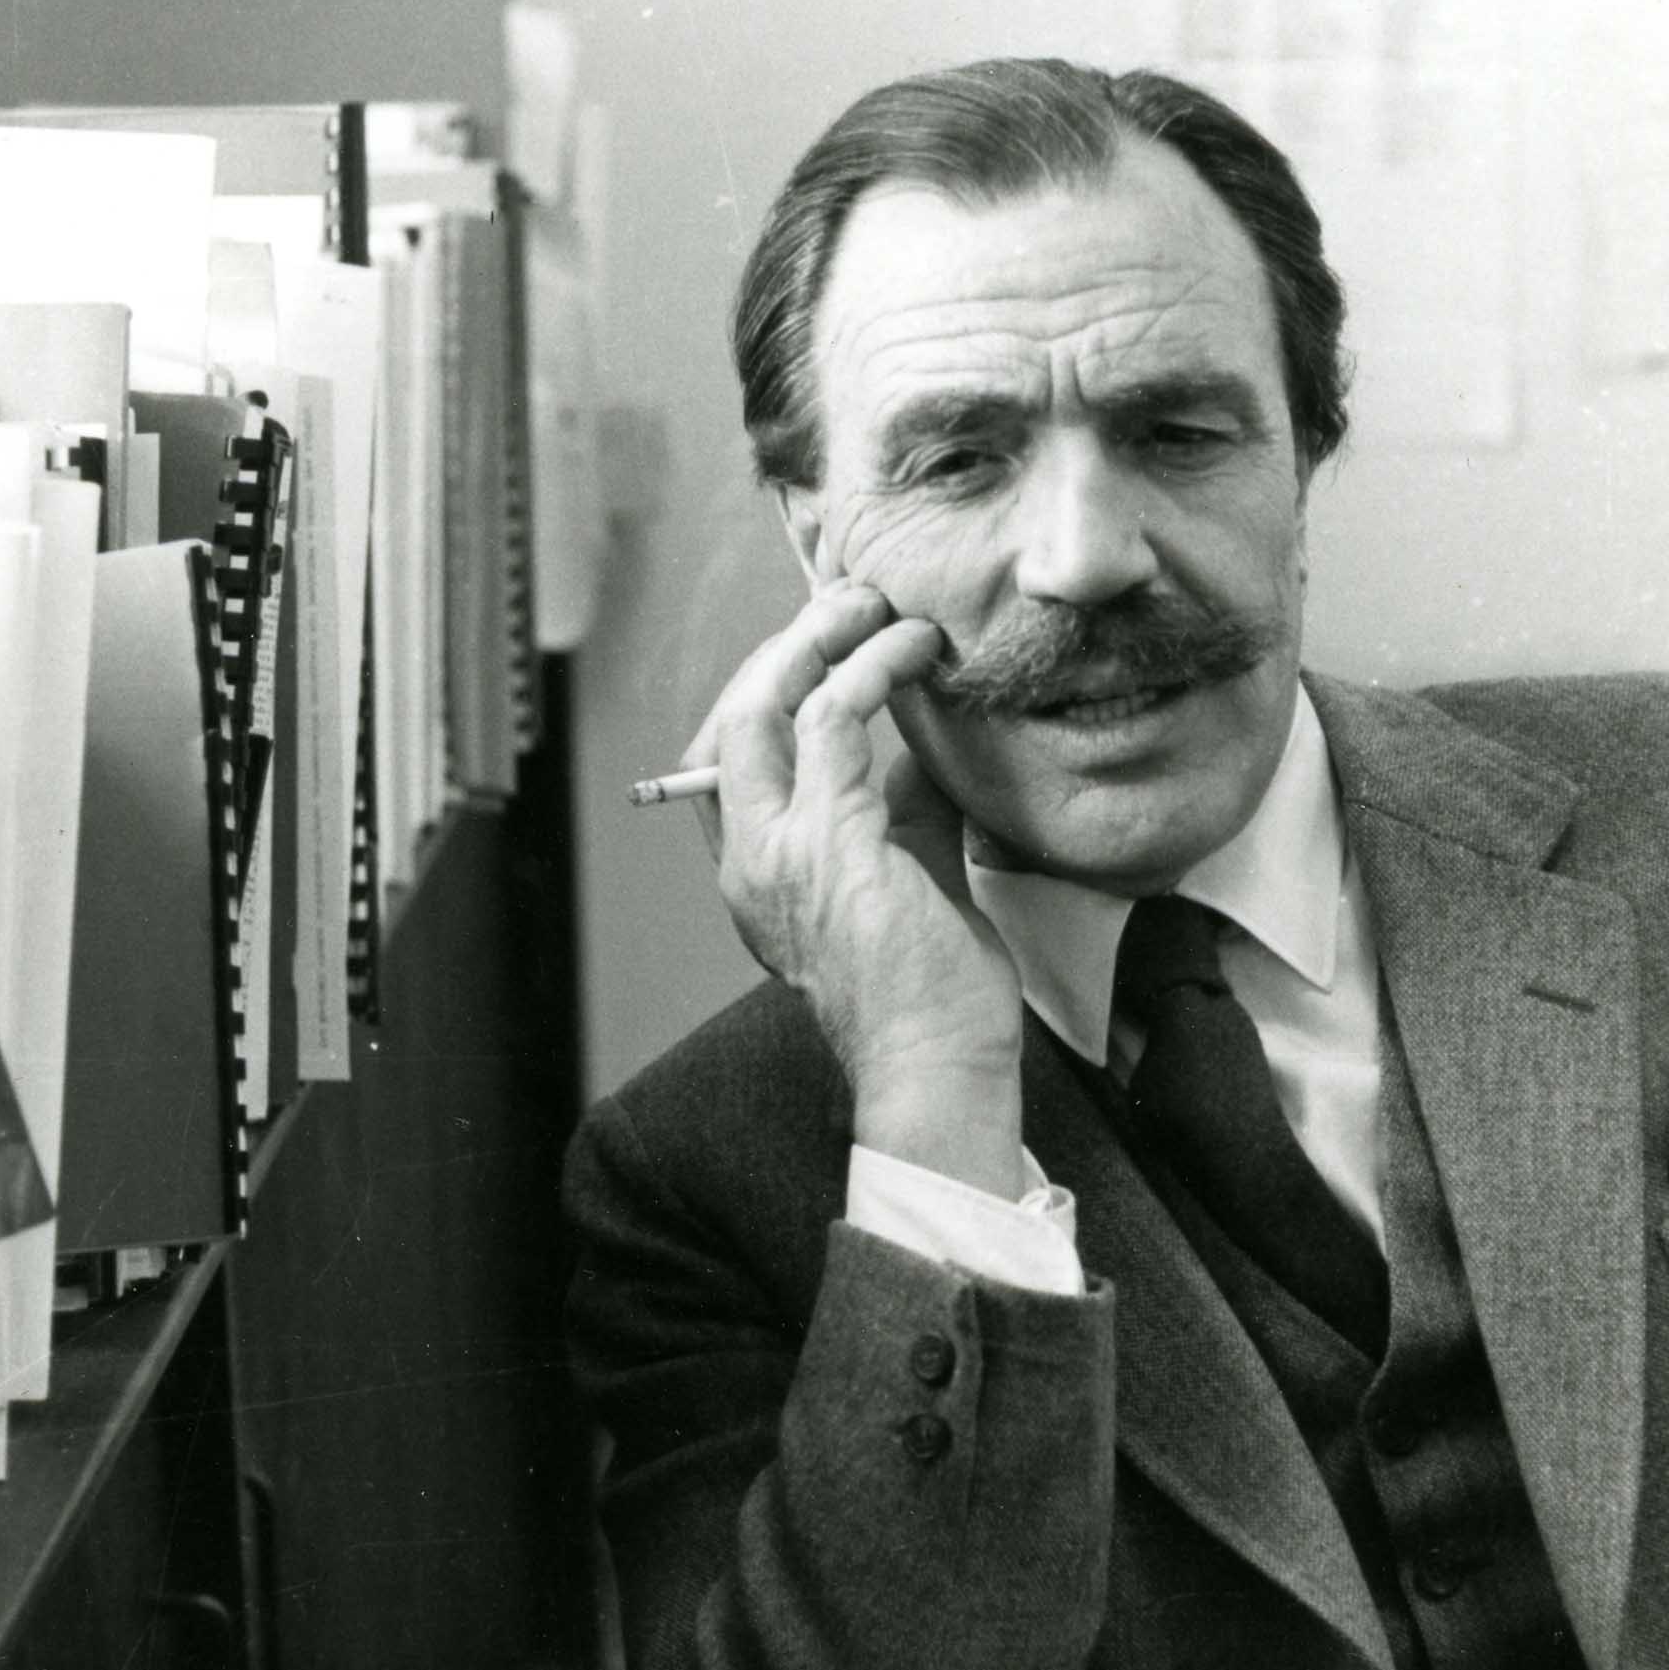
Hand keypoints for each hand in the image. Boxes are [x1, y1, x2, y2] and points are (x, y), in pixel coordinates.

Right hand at [681, 583, 1025, 1195]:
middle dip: (785, 645)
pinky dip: (870, 670)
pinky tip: (911, 652)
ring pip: (762, 705)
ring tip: (874, 607)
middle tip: (845, 602)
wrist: (938, 1067)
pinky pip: (830, 721)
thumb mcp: (905, 875)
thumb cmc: (930, 992)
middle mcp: (750, 860)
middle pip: (731, 716)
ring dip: (820, 640)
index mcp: (758, 873)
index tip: (831, 640)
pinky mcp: (830, 843)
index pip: (730, 755)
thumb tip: (925, 738)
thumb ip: (900, 807)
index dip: (772, 683)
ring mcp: (780, 852)